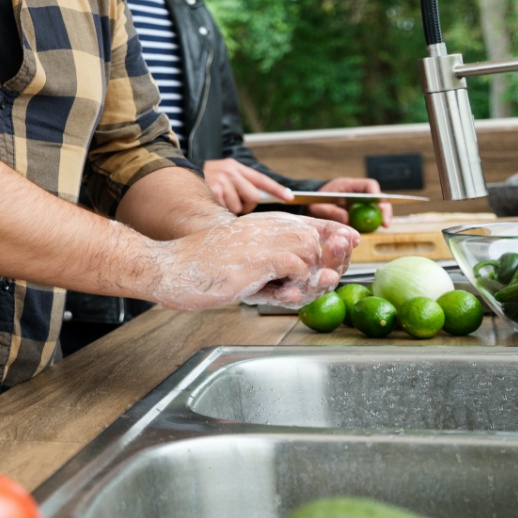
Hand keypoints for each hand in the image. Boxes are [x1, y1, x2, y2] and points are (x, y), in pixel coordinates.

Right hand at [154, 212, 358, 311]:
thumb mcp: (240, 258)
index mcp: (262, 223)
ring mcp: (262, 241)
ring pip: (311, 253)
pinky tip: (282, 293)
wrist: (170, 268)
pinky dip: (296, 285)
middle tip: (327, 279)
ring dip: (310, 278)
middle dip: (331, 261)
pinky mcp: (258, 259)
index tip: (347, 246)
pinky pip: (296, 268)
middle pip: (318, 238)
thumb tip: (307, 279)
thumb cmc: (201, 269)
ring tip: (293, 292)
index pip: (311, 224)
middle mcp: (266, 227)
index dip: (334, 236)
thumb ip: (272, 264)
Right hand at [203, 159, 292, 213]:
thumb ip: (241, 185)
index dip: (277, 189)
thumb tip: (258, 201)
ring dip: (231, 209)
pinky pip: (227, 209)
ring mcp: (220, 180)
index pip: (261, 179)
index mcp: (235, 166)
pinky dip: (222, 212)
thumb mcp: (225, 179)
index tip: (290, 197)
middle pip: (253, 195)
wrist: (177, 179)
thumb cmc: (206, 184)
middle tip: (234, 203)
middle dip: (247, 204)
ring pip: (239, 206)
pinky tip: (213, 204)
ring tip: (219, 202)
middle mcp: (229, 170)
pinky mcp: (212, 190)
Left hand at [306, 177, 391, 226]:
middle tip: (386, 222)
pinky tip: (372, 229)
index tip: (380, 205)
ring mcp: (358, 202)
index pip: (368, 185)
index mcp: (348, 185)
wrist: (308, 202)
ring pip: (375, 207)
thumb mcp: (318, 206)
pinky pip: (368, 216)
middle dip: (384, 209)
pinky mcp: (357, 212)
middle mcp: (356, 193)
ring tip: (384, 226)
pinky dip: (371, 222)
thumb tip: (347, 219)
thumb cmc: (313, 200)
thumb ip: (331, 211)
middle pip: (377, 197)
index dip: (377, 194)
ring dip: (381, 217)